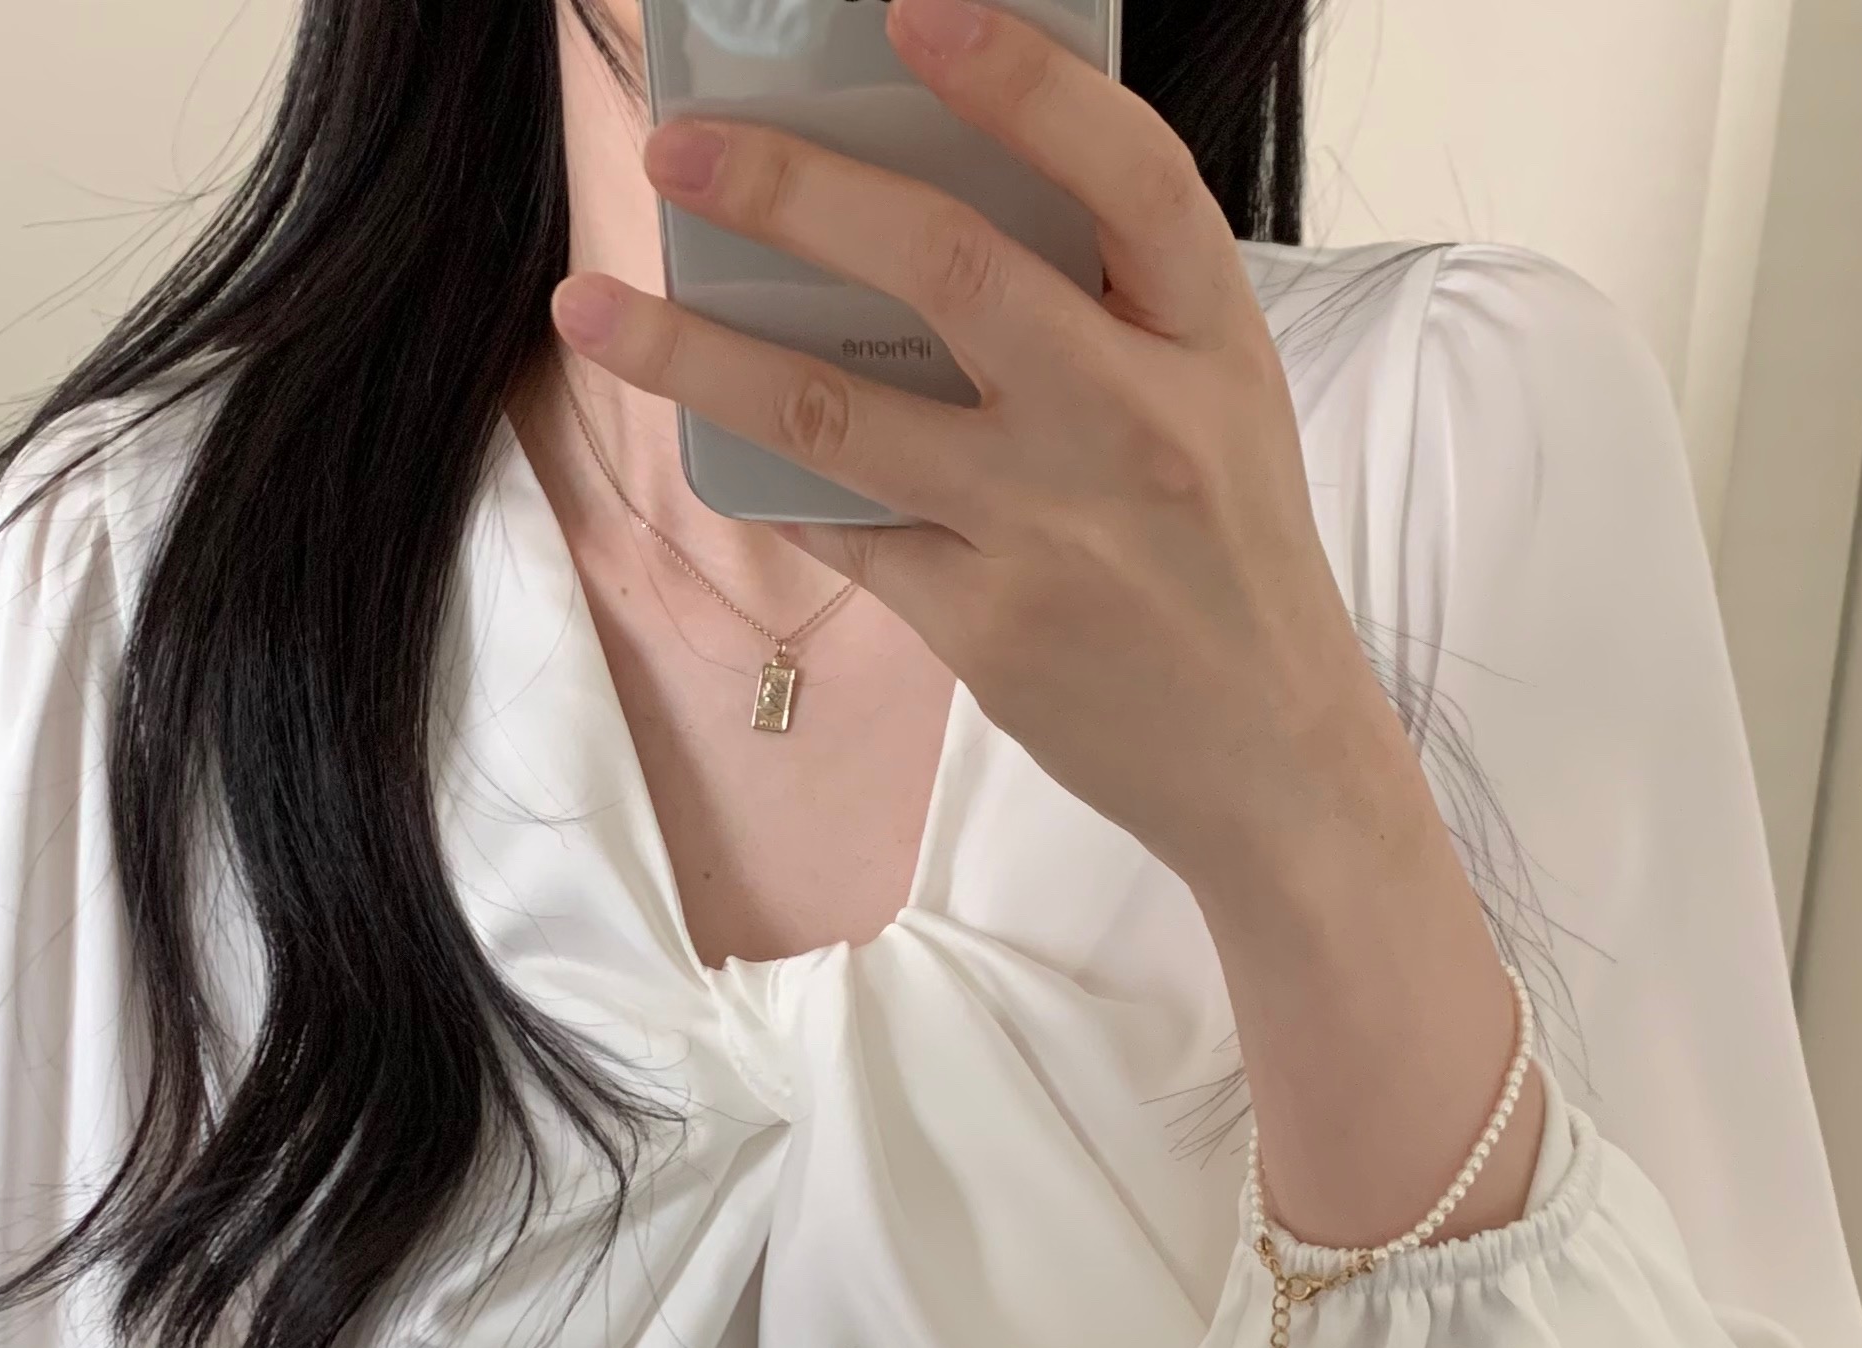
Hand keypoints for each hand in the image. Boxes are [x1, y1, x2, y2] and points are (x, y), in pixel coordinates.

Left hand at [550, 0, 1386, 909]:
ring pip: (841, 414)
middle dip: (798, 194)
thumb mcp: (1219, 403)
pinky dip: (769, 483)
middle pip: (951, 268)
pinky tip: (702, 444)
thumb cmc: (1230, 561)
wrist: (1270, 759)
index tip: (910, 15)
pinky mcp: (987, 628)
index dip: (1021, 81)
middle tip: (681, 149)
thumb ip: (1113, 311)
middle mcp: (1133, 421)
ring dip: (698, 356)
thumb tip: (927, 220)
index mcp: (1210, 339)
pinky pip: (845, 533)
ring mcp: (1051, 530)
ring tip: (591, 311)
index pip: (1128, 171)